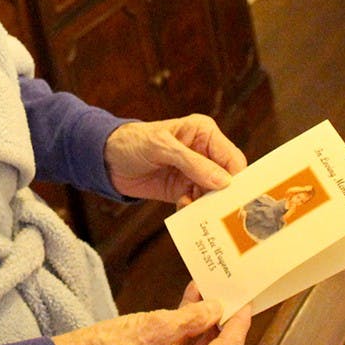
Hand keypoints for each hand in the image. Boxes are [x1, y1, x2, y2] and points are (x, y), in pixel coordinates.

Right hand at [52, 296, 250, 344]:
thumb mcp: (156, 325)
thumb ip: (192, 317)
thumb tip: (215, 308)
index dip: (237, 326)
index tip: (244, 304)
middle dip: (225, 327)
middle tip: (230, 298)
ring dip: (206, 326)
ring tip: (208, 295)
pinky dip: (190, 334)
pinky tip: (189, 307)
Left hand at [104, 115, 246, 205]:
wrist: (106, 159)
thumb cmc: (133, 142)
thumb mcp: (161, 147)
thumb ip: (193, 163)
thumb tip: (224, 182)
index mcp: (204, 133)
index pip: (232, 158)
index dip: (237, 179)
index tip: (237, 199)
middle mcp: (204, 152)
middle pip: (228, 179)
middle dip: (224, 195)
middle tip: (220, 212)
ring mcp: (195, 172)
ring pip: (215, 195)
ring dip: (207, 205)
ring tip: (194, 207)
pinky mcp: (184, 189)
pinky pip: (199, 204)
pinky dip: (194, 209)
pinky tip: (182, 207)